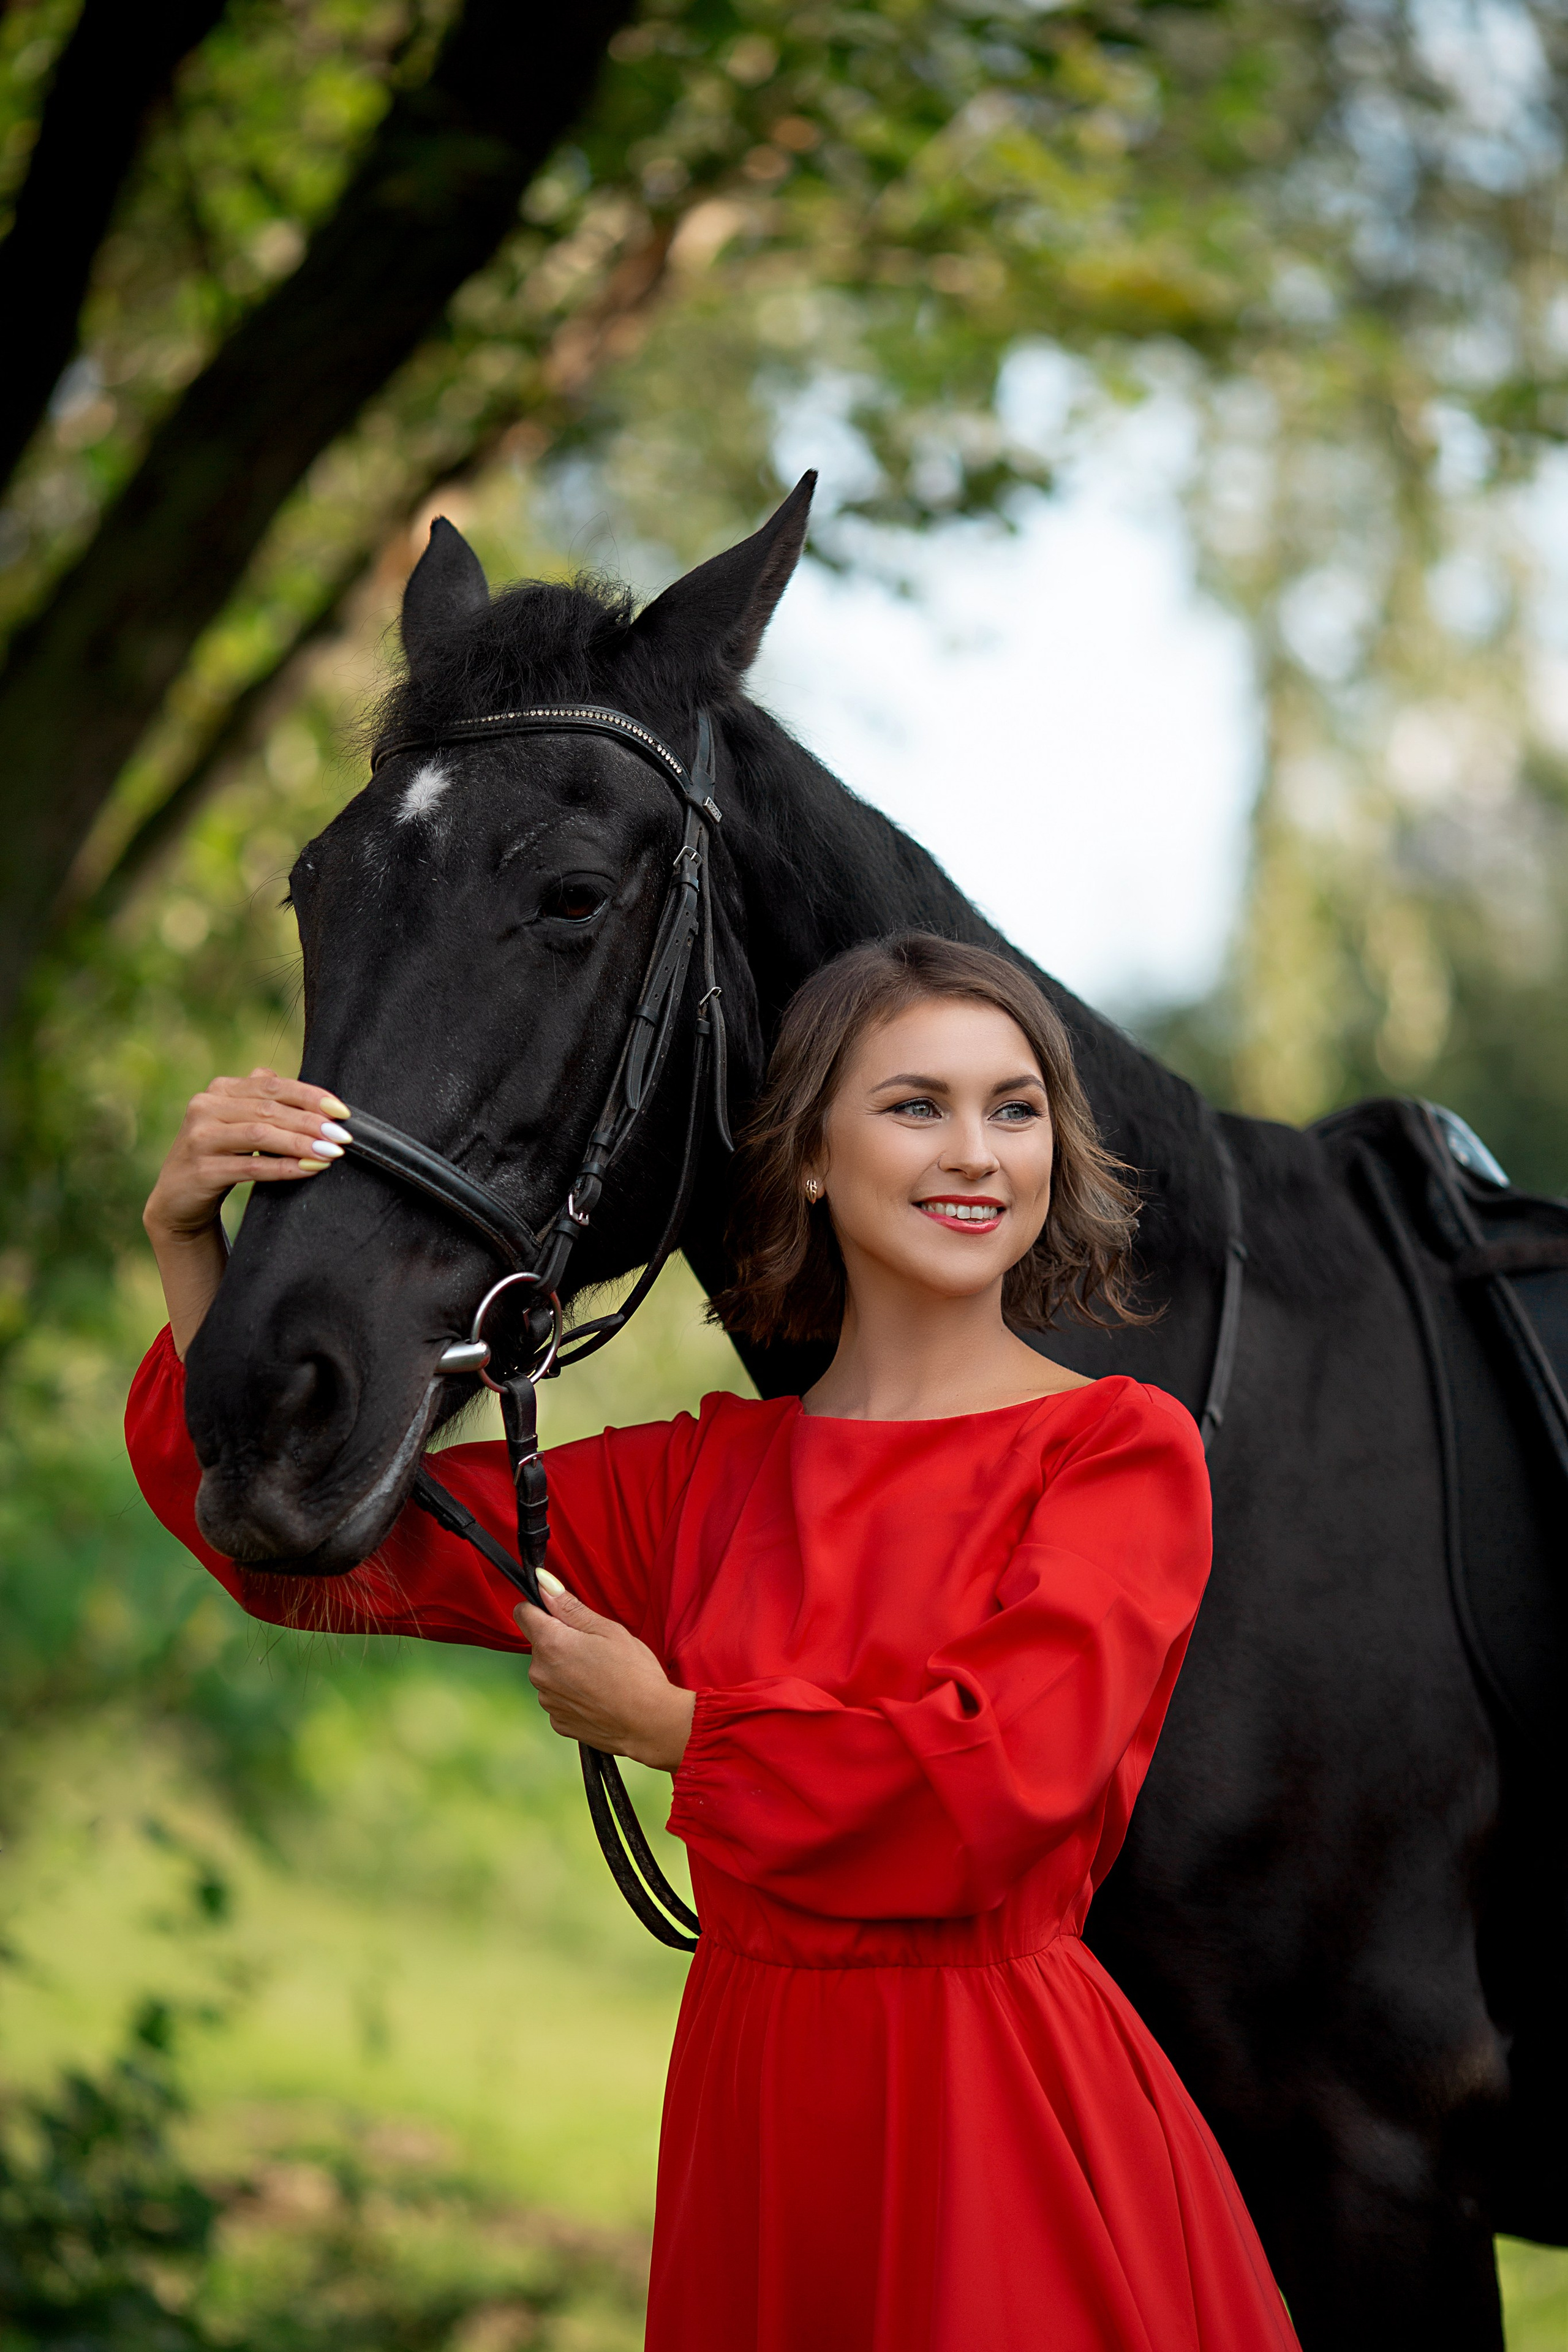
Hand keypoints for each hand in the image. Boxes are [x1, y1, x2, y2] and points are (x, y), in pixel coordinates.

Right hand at [145, 1068, 351, 1237]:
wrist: (178, 1198)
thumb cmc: (221, 1156)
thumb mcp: (238, 1122)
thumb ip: (263, 1099)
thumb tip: (307, 1088)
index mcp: (219, 1089)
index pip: (273, 1085)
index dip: (310, 1096)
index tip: (342, 1111)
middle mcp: (205, 1106)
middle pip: (270, 1109)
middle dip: (311, 1122)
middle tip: (342, 1136)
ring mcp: (199, 1138)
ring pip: (260, 1135)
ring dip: (301, 1144)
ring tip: (330, 1153)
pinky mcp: (201, 1169)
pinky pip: (251, 1167)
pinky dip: (284, 1168)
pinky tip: (308, 1170)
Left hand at [515, 1576, 695, 1771]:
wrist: (649, 1723)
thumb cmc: (634, 1673)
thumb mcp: (607, 1629)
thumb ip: (569, 1606)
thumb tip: (543, 1583)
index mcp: (550, 1643)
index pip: (523, 1613)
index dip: (541, 1608)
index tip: (561, 1613)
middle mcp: (539, 1673)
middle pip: (540, 1645)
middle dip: (561, 1641)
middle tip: (595, 1648)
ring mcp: (547, 1700)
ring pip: (549, 1672)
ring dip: (566, 1670)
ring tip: (600, 1675)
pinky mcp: (557, 1721)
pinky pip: (558, 1697)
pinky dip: (572, 1694)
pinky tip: (597, 1695)